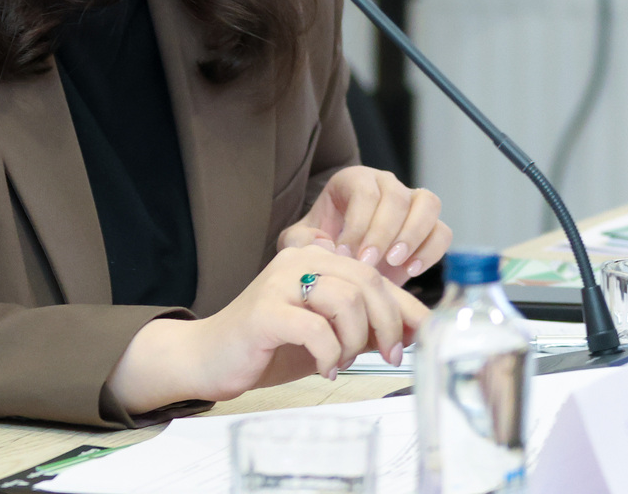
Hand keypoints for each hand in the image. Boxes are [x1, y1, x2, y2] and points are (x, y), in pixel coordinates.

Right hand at [106, 245, 428, 413]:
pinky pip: (317, 331)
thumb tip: (414, 330)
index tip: (418, 337)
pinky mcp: (265, 312)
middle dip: (387, 325)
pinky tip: (323, 369)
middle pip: (366, 282)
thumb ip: (363, 324)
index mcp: (314, 258)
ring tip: (342, 361)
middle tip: (387, 356)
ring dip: (355, 341)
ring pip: (346, 301)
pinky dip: (330, 356)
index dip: (406, 307)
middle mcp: (297, 261)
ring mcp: (278, 284)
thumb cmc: (269, 345)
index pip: (375, 274)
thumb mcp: (327, 331)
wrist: (208, 357)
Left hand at [278, 166, 451, 285]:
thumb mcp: (300, 241)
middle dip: (383, 232)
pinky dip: (431, 251)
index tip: (346, 255)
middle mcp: (387, 184)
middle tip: (369, 262)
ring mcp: (413, 203)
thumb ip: (301, 240)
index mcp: (354, 179)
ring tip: (394, 263)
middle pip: (396, 197)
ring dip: (413, 235)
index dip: (358, 224)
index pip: (364, 193)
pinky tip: (410, 270)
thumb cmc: (322, 244)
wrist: (345, 262)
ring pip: (428, 204)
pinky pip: (442, 231)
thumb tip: (325, 242)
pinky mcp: (431, 227)